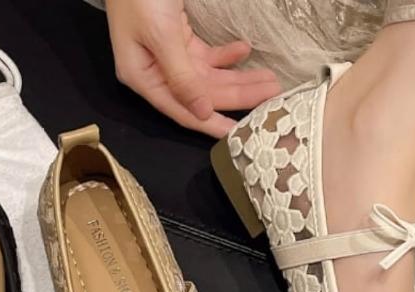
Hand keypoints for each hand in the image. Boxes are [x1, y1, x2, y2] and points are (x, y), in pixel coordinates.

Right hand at [105, 0, 279, 137]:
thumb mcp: (161, 34)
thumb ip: (181, 76)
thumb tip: (202, 112)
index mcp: (143, 78)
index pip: (182, 111)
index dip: (211, 124)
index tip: (239, 135)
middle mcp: (155, 72)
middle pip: (202, 94)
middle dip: (237, 95)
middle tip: (271, 95)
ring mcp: (167, 56)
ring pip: (208, 76)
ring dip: (238, 77)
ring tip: (269, 79)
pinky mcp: (177, 38)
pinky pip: (205, 55)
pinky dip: (225, 54)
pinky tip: (244, 50)